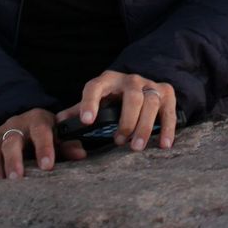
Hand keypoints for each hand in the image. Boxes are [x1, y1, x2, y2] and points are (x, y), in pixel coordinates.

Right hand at [0, 107, 87, 179]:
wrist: (23, 124)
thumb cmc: (44, 136)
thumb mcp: (58, 137)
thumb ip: (68, 146)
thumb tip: (80, 154)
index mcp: (37, 120)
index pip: (41, 131)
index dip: (44, 147)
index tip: (48, 166)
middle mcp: (14, 124)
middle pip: (11, 139)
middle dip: (14, 159)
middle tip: (17, 177)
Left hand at [58, 70, 177, 151]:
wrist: (142, 83)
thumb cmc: (113, 97)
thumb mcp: (96, 99)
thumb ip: (79, 111)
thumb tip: (58, 123)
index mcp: (108, 80)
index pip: (95, 87)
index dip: (90, 102)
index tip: (87, 120)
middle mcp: (130, 80)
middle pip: (131, 96)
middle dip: (126, 120)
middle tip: (118, 141)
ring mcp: (150, 85)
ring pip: (150, 103)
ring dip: (144, 126)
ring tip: (136, 146)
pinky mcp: (167, 94)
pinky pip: (169, 111)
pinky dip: (167, 128)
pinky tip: (163, 144)